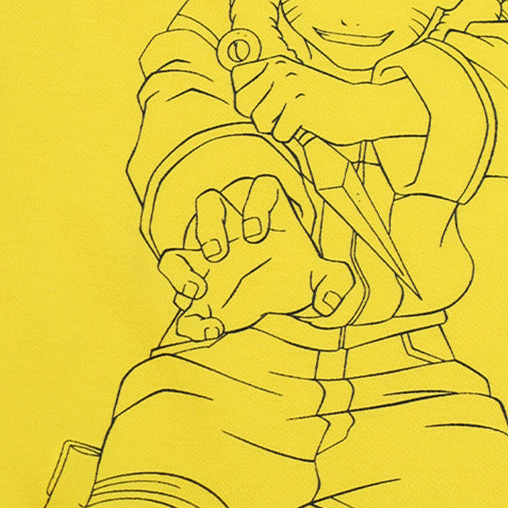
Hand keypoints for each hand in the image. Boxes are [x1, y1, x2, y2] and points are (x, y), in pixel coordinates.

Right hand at [156, 175, 354, 339]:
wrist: (268, 296)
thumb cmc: (291, 274)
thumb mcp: (319, 277)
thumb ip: (334, 283)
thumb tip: (330, 300)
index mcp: (269, 214)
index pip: (263, 188)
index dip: (256, 204)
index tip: (256, 234)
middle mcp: (234, 223)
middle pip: (211, 201)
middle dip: (210, 225)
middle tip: (218, 253)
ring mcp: (208, 246)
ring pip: (179, 243)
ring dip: (181, 265)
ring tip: (198, 290)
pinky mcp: (191, 272)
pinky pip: (172, 268)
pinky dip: (179, 291)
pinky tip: (201, 320)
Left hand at [230, 54, 428, 144]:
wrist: (360, 107)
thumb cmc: (322, 102)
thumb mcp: (291, 85)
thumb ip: (266, 87)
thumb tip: (238, 101)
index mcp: (276, 61)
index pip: (237, 79)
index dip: (247, 97)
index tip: (269, 101)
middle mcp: (281, 69)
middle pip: (242, 103)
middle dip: (260, 115)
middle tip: (285, 112)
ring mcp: (291, 85)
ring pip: (259, 121)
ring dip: (277, 127)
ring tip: (297, 118)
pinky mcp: (301, 104)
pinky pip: (279, 133)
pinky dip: (292, 135)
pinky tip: (309, 124)